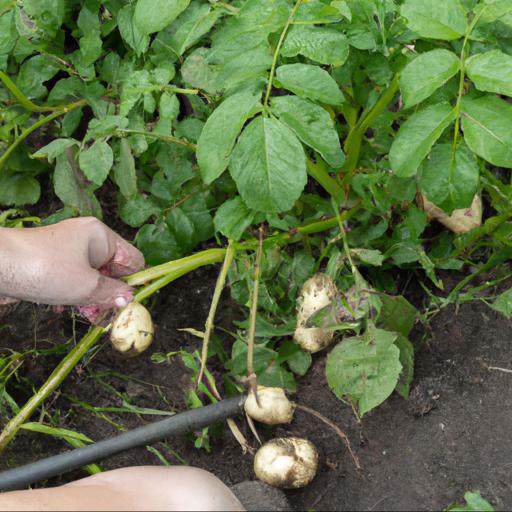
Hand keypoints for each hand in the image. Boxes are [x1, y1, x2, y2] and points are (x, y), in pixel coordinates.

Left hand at [0, 217, 143, 317]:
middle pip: (113, 269)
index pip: (132, 258)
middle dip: (112, 293)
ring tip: (89, 316)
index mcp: (100, 236)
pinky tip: (70, 308)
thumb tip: (130, 298)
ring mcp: (69, 250)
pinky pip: (76, 279)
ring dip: (94, 297)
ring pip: (93, 277)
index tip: (134, 302)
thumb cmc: (44, 269)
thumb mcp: (86, 286)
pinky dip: (77, 294)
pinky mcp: (54, 262)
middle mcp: (87, 239)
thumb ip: (113, 293)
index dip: (135, 281)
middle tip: (110, 315)